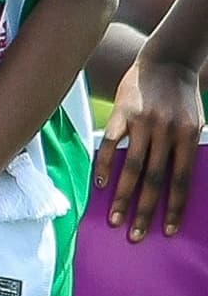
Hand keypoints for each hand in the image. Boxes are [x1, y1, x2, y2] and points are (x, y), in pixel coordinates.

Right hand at [107, 42, 204, 239]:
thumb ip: (183, 149)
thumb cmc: (182, 97)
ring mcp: (143, 123)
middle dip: (144, 210)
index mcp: (189, 136)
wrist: (168, 61)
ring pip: (132, 167)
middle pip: (155, 179)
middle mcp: (167, 132)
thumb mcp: (195, 122)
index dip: (174, 207)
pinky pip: (110, 144)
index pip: (181, 180)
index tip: (166, 230)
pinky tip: (100, 183)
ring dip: (122, 196)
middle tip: (134, 235)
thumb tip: (172, 182)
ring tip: (114, 218)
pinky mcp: (122, 113)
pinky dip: (104, 165)